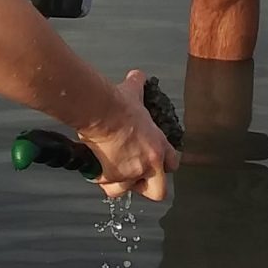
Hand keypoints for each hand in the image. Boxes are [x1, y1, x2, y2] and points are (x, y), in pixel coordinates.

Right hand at [78, 69, 177, 202]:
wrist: (101, 111)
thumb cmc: (118, 104)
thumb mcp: (133, 93)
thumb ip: (137, 86)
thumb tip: (136, 76)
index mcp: (158, 146)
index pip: (173, 165)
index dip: (164, 166)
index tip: (156, 164)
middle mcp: (148, 164)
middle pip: (158, 191)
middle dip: (147, 187)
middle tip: (136, 178)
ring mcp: (129, 173)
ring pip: (126, 191)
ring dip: (119, 184)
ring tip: (111, 172)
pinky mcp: (110, 177)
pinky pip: (105, 185)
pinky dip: (99, 179)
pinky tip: (95, 169)